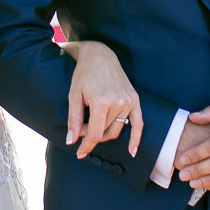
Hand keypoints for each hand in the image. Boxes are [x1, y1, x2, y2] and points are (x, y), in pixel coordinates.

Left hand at [66, 41, 141, 157]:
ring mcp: (128, 100)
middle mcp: (118, 101)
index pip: (95, 133)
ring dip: (104, 133)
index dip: (86, 145)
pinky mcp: (134, 99)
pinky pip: (138, 123)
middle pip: (105, 132)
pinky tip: (132, 151)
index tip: (79, 153)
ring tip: (91, 126)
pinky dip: (136, 138)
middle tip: (80, 129)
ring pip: (117, 129)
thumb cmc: (83, 74)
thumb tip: (71, 141)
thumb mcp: (73, 95)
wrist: (99, 55)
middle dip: (91, 135)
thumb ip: (73, 119)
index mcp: (101, 101)